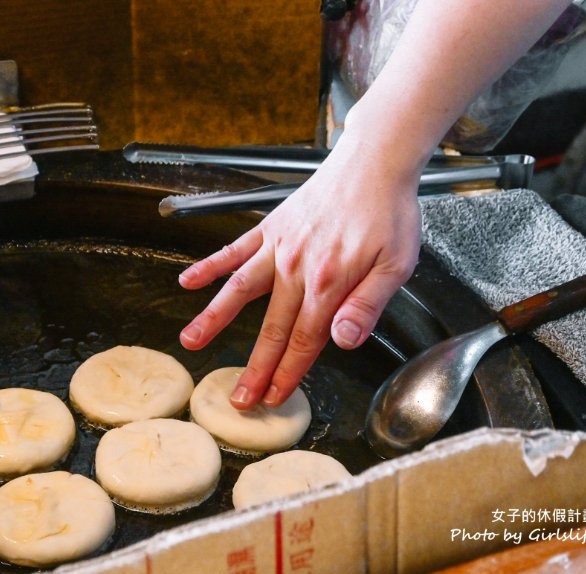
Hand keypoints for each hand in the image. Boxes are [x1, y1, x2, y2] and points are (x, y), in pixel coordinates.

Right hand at [177, 135, 421, 409]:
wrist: (373, 163)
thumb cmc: (389, 213)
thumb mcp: (397, 264)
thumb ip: (368, 305)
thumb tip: (343, 341)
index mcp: (329, 282)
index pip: (304, 341)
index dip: (287, 373)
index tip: (273, 397)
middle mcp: (296, 268)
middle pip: (271, 329)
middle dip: (254, 367)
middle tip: (238, 398)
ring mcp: (278, 247)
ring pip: (239, 290)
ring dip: (214, 319)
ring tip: (191, 341)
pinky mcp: (269, 228)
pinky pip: (233, 250)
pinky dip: (209, 266)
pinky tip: (188, 282)